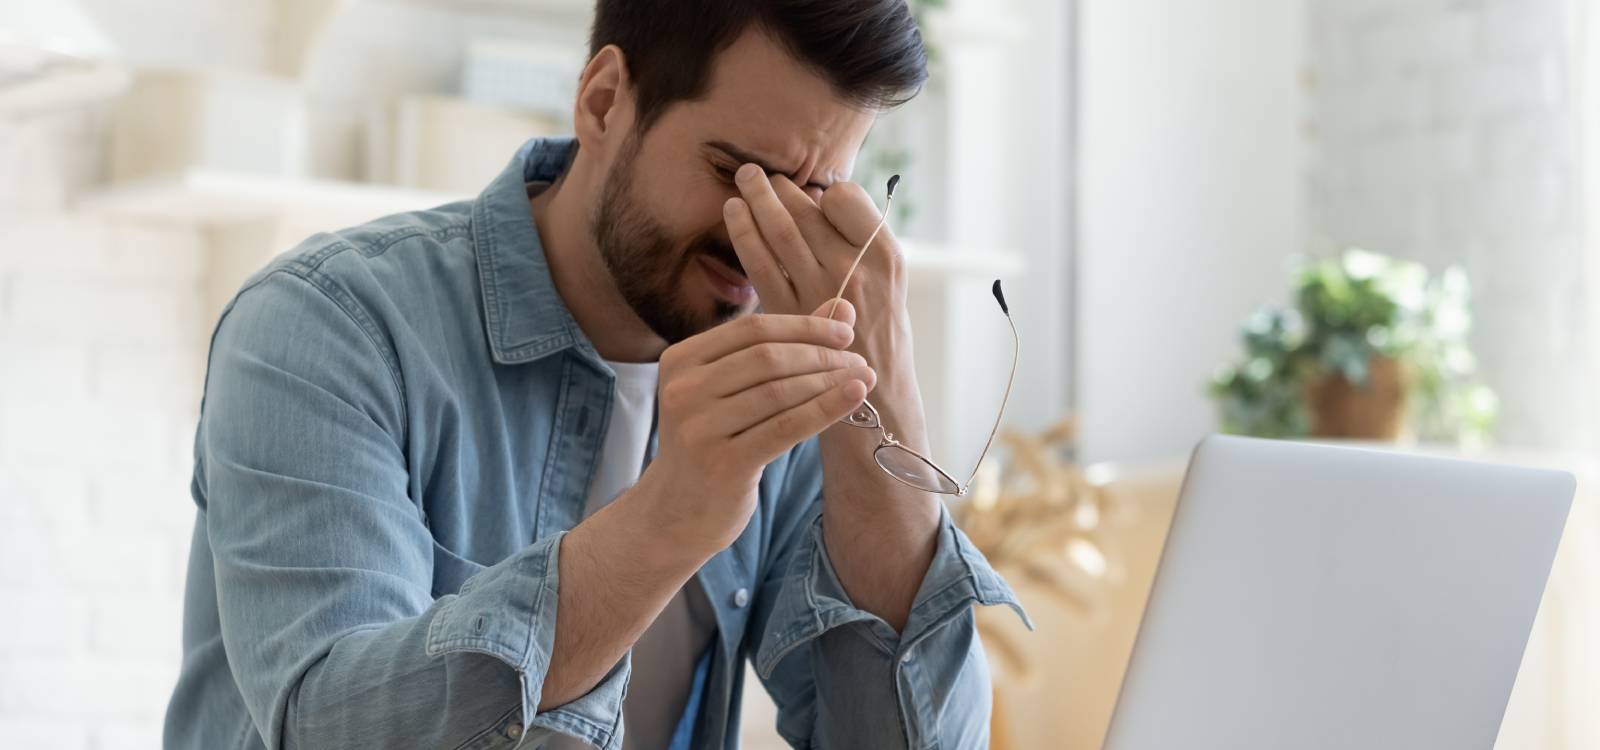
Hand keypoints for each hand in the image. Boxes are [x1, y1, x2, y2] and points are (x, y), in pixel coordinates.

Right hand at [628, 303, 876, 557]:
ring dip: (829, 381)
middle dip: (821, 354)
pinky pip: (786, 428)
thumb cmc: (714, 442)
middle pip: (767, 357)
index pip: (752, 329)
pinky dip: (826, 408)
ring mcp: (698, 428)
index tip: (845, 332)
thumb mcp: (735, 391)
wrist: (677, 513)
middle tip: (858, 359)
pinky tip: (854, 397)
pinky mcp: (722, 464)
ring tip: (863, 379)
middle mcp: (683, 390)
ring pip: (779, 391)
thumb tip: (843, 308)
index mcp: (680, 360)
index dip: (804, 326)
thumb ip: (782, 347)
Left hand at [722, 164, 906, 327]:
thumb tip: (817, 199)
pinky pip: (760, 264)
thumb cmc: (881, 333)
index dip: (824, 193)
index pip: (844, 198)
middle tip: (756, 172)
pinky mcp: (790, 314)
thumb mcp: (890, 282)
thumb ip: (860, 243)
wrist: (878, 396)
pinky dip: (744, 234)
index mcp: (885, 255)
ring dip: (757, 199)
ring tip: (743, 179)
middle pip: (807, 211)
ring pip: (780, 230)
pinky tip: (734, 215)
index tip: (812, 196)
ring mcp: (821, 291)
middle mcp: (854, 269)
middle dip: (778, 187)